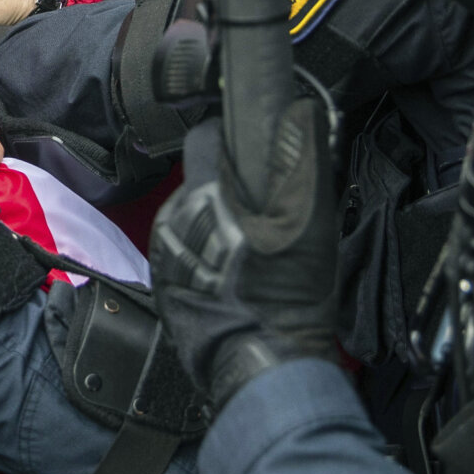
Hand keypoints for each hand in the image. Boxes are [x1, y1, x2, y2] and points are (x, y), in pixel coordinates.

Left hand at [150, 102, 339, 412]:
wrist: (265, 362)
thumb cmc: (290, 295)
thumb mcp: (311, 219)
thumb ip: (304, 159)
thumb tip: (301, 111)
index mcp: (207, 196)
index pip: (205, 139)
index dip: (230, 142)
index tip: (250, 155)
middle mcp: (175, 218)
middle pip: (201, 182)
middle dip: (228, 192)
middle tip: (264, 217)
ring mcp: (164, 252)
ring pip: (190, 217)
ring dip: (214, 224)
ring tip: (250, 252)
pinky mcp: (161, 281)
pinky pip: (182, 250)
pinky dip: (202, 254)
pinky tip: (231, 274)